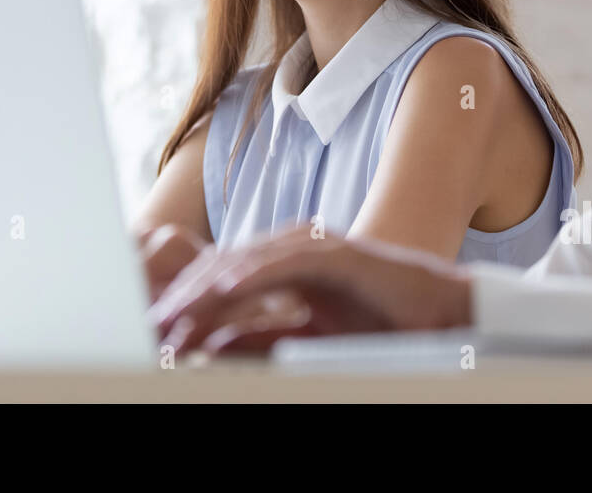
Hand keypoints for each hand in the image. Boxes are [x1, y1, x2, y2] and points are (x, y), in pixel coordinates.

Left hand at [149, 227, 473, 355]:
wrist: (439, 312)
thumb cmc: (380, 322)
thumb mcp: (307, 336)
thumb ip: (262, 336)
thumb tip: (214, 346)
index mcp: (284, 265)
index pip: (223, 279)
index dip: (187, 301)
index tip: (157, 330)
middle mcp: (293, 249)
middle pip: (226, 266)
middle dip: (185, 295)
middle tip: (152, 324)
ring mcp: (315, 246)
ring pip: (247, 261)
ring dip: (207, 287)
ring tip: (175, 312)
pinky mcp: (339, 253)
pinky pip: (288, 262)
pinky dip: (254, 274)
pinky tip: (226, 290)